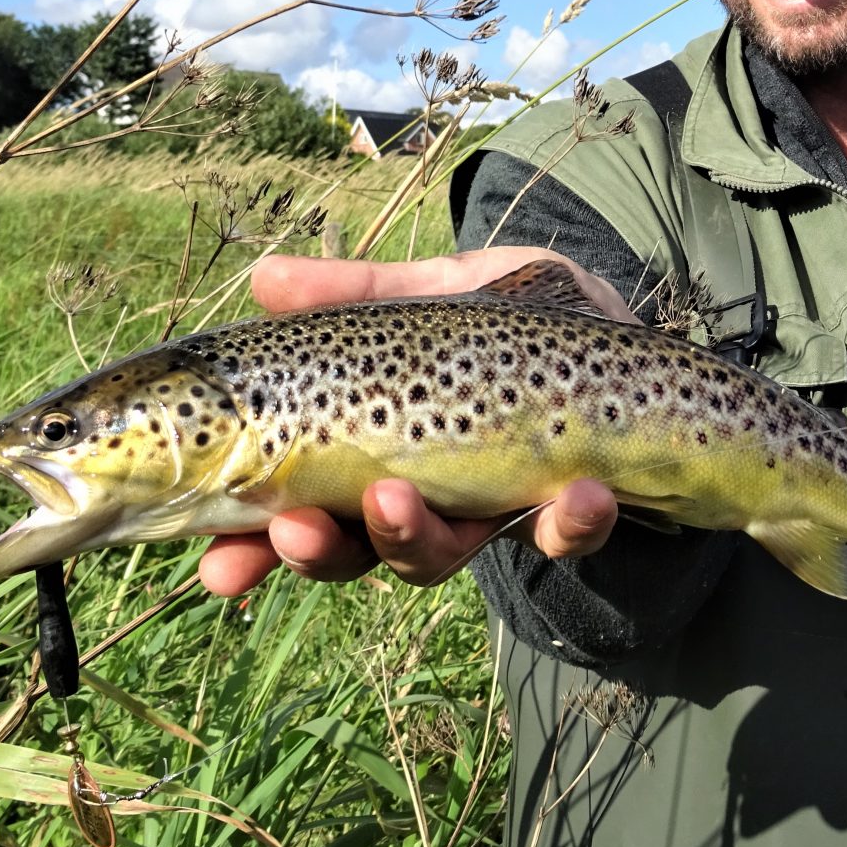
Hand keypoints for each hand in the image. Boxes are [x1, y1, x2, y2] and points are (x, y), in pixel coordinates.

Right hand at [196, 246, 630, 597]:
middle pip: (357, 550)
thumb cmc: (521, 315)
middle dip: (320, 551)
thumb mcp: (437, 292)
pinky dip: (570, 522)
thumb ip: (360, 293)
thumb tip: (264, 277)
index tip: (216, 568)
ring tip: (396, 500)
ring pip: (443, 554)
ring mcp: (500, 509)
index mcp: (378, 448)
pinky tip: (576, 495)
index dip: (255, 547)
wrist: (630, 324)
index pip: (301, 510)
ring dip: (413, 537)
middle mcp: (430, 494)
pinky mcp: (575, 508)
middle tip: (294, 530)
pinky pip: (568, 534)